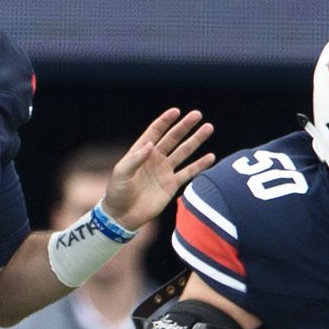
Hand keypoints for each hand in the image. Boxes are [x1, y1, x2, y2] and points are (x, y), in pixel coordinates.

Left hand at [100, 108, 215, 230]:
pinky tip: (211, 157)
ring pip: (184, 152)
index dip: (165, 121)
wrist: (123, 216)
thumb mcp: (121, 173)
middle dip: (185, 126)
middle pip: (173, 138)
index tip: (176, 111)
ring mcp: (165, 171)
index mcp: (141, 152)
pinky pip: (188, 172)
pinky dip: (200, 165)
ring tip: (209, 128)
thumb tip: (151, 144)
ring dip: (196, 141)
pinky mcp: (172, 185)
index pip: (155, 132)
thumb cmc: (117, 193)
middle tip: (198, 115)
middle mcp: (155, 158)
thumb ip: (135, 159)